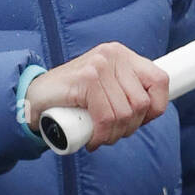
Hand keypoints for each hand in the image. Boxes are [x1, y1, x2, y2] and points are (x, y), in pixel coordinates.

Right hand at [24, 42, 168, 150]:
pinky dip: (102, 135)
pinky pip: (107, 117)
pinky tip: (92, 139)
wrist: (33, 97)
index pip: (160, 81)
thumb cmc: (71, 98)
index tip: (136, 122)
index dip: (154, 109)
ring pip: (125, 113)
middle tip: (110, 134)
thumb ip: (126, 92)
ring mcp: (100, 64)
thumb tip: (153, 110)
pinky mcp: (87, 78)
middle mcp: (114, 54)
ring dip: (113, 135)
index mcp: (123, 55)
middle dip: (129, 128)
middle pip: (142, 103)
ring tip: (99, 136)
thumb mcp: (105, 88)